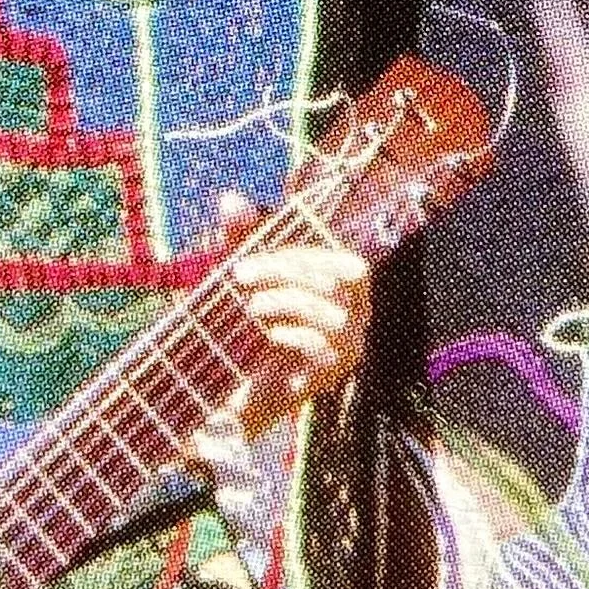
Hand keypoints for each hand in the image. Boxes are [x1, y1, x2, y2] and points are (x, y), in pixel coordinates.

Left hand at [215, 189, 371, 432]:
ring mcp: (347, 348)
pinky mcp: (330, 375)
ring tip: (251, 307)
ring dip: (286, 301)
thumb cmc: (247, 324)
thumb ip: (240, 235)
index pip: (347, 262)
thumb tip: (231, 198)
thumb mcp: (243, 274)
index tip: (253, 257)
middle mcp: (356, 317)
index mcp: (344, 291)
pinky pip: (323, 347)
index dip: (304, 253)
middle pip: (342, 279)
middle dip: (287, 270)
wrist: (236, 389)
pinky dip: (293, 334)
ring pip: (334, 313)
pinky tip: (268, 334)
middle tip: (241, 275)